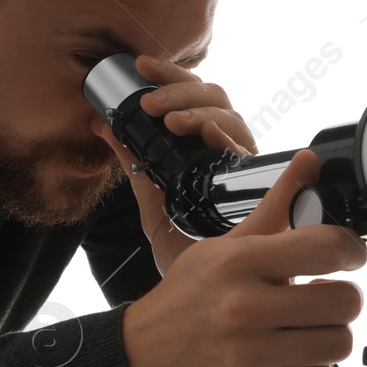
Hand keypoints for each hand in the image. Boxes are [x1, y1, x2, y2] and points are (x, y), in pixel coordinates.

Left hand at [93, 53, 258, 276]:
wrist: (206, 300)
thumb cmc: (190, 252)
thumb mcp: (154, 204)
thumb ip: (134, 166)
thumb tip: (102, 125)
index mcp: (207, 147)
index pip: (195, 97)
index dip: (171, 76)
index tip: (140, 66)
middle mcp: (231, 150)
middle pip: (216, 98)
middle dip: (180, 92)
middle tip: (150, 105)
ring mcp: (247, 166)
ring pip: (231, 117)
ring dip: (198, 112)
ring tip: (169, 122)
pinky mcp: (263, 187)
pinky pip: (249, 154)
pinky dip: (229, 139)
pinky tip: (210, 135)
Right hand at [122, 148, 366, 366]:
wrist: (134, 365)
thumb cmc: (183, 304)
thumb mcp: (221, 249)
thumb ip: (274, 208)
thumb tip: (308, 162)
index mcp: (239, 263)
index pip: (327, 247)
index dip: (351, 251)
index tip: (348, 258)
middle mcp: (244, 307)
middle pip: (345, 301)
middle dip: (339, 301)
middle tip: (318, 300)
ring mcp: (248, 355)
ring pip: (338, 343)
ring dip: (327, 338)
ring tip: (300, 332)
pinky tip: (283, 360)